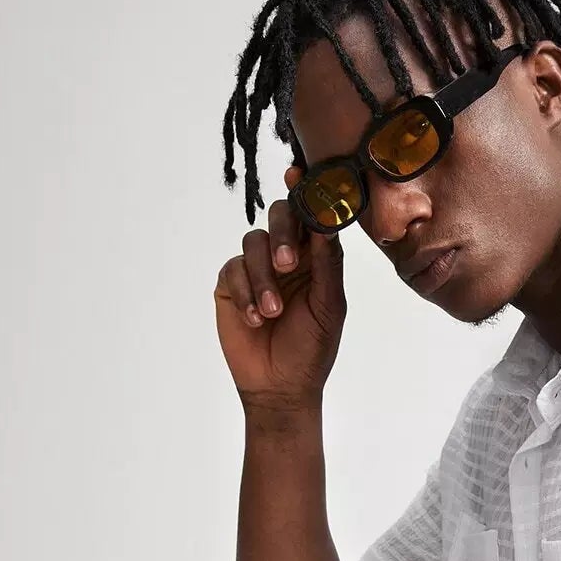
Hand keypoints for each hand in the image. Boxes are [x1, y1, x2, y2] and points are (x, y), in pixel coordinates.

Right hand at [213, 165, 346, 409]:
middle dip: (283, 236)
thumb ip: (328, 263)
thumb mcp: (328, 306)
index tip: (298, 174)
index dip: (306, 192)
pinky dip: (246, 293)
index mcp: (316, 257)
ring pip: (254, 243)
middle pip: (279, 217)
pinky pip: (233, 269)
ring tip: (272, 313)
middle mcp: (286, 255)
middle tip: (288, 265)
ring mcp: (257, 268)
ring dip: (264, 279)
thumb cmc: (313, 349)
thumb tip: (327, 221)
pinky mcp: (231, 284)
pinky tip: (256, 319)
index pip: (311, 216)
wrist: (281, 386)